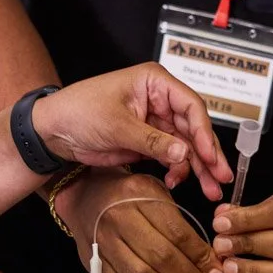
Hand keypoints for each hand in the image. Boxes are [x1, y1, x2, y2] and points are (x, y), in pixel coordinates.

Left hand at [34, 64, 231, 198]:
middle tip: (221, 178)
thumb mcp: (116, 125)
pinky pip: (172, 157)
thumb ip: (153, 141)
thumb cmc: (78, 111)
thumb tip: (184, 154)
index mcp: (155, 82)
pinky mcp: (148, 142)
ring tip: (210, 189)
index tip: (211, 156)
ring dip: (198, 168)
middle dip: (208, 155)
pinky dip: (178, 170)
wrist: (52, 131)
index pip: (190, 106)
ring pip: (187, 146)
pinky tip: (177, 182)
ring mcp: (155, 122)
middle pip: (194, 129)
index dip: (204, 132)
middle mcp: (160, 100)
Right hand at [54, 170, 220, 272]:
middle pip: (160, 256)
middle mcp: (118, 216)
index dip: (200, 256)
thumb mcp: (156, 193)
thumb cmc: (130, 196)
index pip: (177, 232)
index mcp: (138, 194)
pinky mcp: (93, 261)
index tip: (214, 269)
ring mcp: (103, 241)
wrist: (86, 196)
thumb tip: (208, 259)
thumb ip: (179, 222)